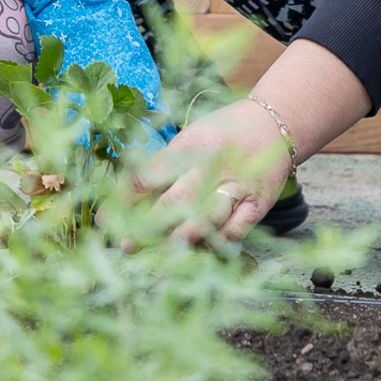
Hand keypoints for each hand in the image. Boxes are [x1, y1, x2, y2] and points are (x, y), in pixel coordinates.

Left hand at [134, 98, 295, 244]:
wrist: (274, 123)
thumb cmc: (222, 131)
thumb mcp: (190, 137)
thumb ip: (165, 165)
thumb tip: (130, 196)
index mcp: (189, 145)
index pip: (149, 175)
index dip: (125, 199)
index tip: (106, 219)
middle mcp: (212, 166)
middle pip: (175, 201)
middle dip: (147, 227)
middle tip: (126, 246)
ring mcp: (237, 186)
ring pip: (206, 219)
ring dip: (181, 239)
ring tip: (160, 256)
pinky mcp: (258, 203)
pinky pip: (236, 230)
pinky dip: (218, 242)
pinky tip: (201, 251)